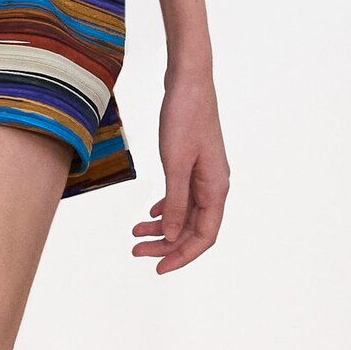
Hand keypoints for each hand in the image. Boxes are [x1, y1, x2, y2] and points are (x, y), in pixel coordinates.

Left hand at [132, 68, 228, 273]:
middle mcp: (214, 185)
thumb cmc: (185, 117)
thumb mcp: (175, 163)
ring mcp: (204, 174)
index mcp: (215, 188)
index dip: (182, 256)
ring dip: (162, 227)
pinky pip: (181, 196)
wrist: (189, 81)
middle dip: (166, 244)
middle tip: (136, 251)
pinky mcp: (193, 163)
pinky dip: (165, 208)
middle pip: (192, 228)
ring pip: (185, 213)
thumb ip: (174, 202)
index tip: (157, 268)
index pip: (204, 236)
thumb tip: (170, 236)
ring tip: (135, 234)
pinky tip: (149, 213)